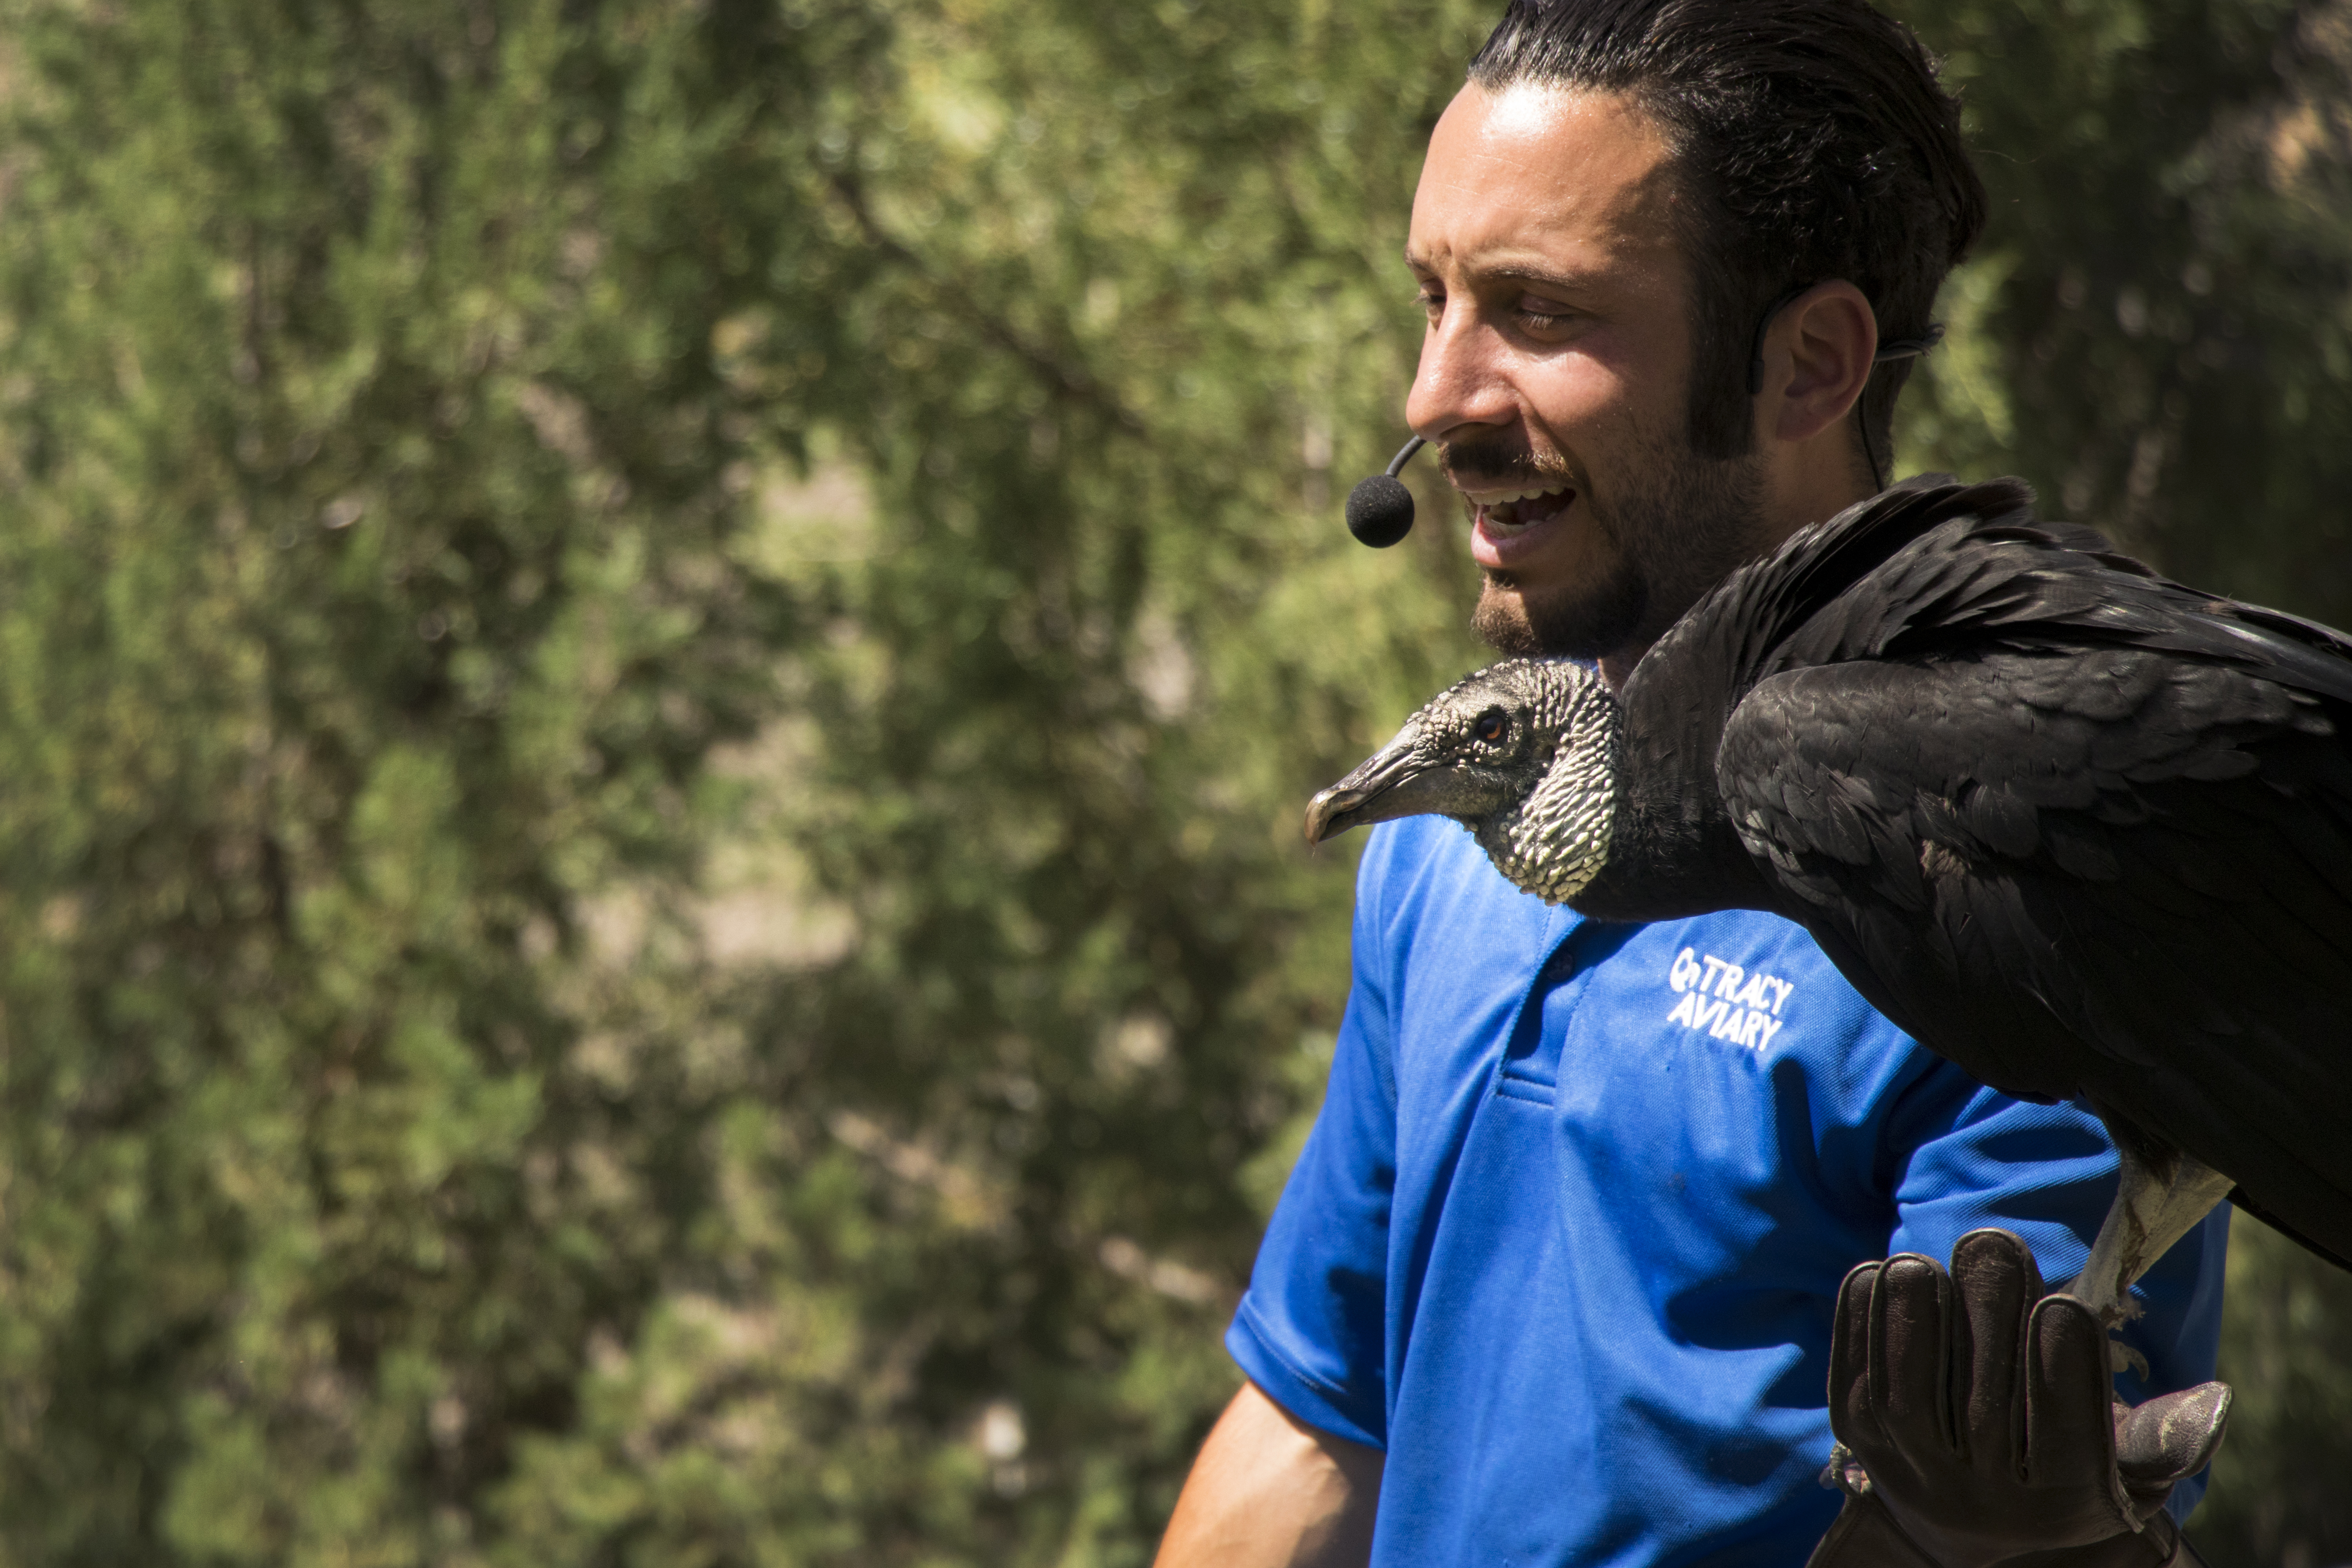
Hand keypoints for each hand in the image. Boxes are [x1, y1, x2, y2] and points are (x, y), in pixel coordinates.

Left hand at [1807, 1229, 2229, 1567]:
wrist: (1971, 1513)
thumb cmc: (2064, 1461)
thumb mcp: (2126, 1467)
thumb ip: (2160, 1437)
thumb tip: (2214, 1400)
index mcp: (2060, 1501)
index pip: (2065, 1435)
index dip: (2063, 1367)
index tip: (2065, 1303)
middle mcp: (1980, 1500)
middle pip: (1983, 1406)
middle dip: (1987, 1315)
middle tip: (1993, 1243)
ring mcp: (1912, 1471)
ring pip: (1908, 1396)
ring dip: (1912, 1318)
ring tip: (1924, 1260)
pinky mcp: (1857, 1439)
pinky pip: (1855, 1379)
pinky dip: (1860, 1324)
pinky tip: (1878, 1273)